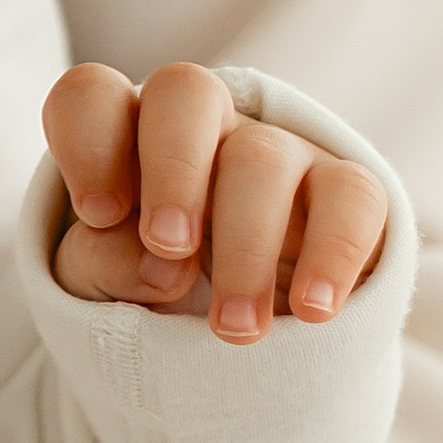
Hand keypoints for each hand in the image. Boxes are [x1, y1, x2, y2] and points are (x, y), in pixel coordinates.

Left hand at [46, 62, 389, 343]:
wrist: (237, 349)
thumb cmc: (148, 293)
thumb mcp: (100, 286)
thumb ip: (102, 264)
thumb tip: (161, 266)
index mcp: (127, 138)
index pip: (93, 95)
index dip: (88, 144)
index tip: (99, 214)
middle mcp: (204, 129)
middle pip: (186, 93)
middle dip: (172, 169)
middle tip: (168, 247)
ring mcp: (279, 153)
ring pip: (263, 159)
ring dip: (245, 248)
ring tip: (233, 328)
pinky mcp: (346, 194)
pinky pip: (354, 196)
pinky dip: (334, 254)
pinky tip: (312, 311)